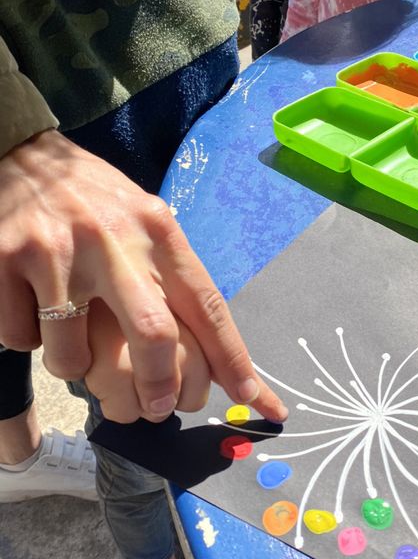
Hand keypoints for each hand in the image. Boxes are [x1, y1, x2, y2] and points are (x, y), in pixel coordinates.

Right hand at [0, 131, 287, 424]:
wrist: (16, 150)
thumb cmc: (90, 196)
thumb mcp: (143, 218)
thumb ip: (171, 271)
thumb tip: (208, 343)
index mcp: (156, 230)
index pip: (205, 303)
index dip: (231, 357)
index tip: (253, 397)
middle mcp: (113, 240)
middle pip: (153, 336)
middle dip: (159, 386)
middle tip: (158, 408)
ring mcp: (58, 253)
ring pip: (73, 355)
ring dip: (73, 365)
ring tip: (68, 342)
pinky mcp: (5, 262)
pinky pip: (21, 338)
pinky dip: (26, 339)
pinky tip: (28, 308)